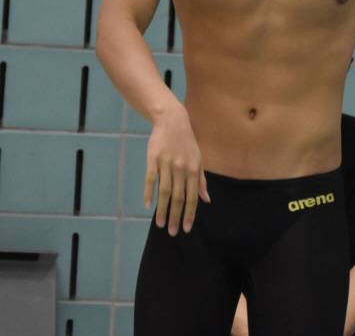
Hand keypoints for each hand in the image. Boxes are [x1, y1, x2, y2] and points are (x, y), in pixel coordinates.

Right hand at [144, 106, 209, 235]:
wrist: (172, 121)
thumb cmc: (187, 143)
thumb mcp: (199, 160)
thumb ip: (202, 180)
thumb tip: (206, 200)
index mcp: (194, 170)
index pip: (192, 197)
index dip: (189, 214)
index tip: (186, 229)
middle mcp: (181, 169)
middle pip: (178, 198)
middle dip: (175, 217)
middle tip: (172, 233)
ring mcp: (166, 164)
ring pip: (164, 192)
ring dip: (162, 210)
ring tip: (160, 224)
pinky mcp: (153, 159)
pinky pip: (150, 179)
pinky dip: (148, 193)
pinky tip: (148, 205)